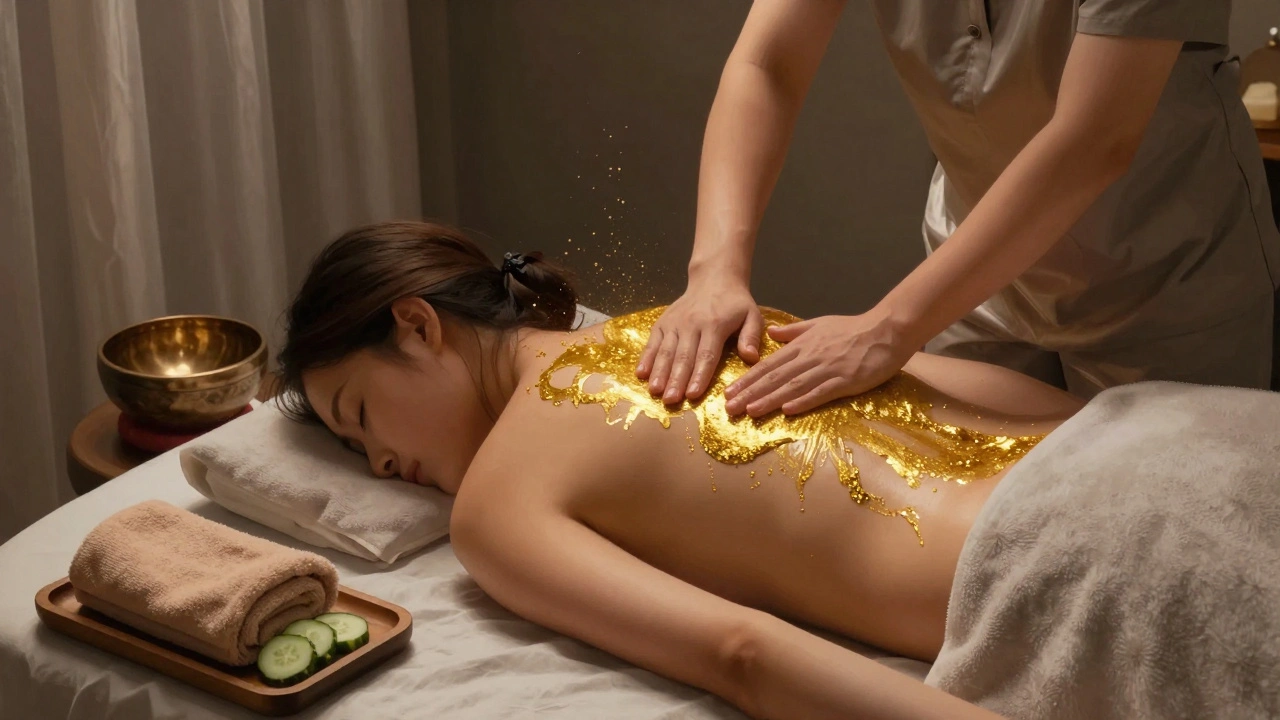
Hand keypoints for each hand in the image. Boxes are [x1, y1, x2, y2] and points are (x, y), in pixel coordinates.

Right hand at [637, 276, 763, 403]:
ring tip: (654, 391)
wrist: (713, 278)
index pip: (706, 355)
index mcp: (714, 324)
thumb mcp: (752, 315)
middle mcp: (691, 324)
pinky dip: (646, 358)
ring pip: (665, 351)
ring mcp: (674, 323)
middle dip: (676, 380)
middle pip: (683, 356)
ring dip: (659, 372)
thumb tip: (751, 358)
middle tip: (671, 400)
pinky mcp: (663, 323)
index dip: (699, 375)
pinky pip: (653, 342)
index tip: (693, 394)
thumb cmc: (735, 303)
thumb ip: (751, 336)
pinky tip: (640, 374)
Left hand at [723, 310, 912, 416]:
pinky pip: (821, 392)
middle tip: (729, 408)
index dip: (747, 380)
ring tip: (750, 412)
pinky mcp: (846, 380)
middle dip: (750, 394)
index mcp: (802, 346)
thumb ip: (793, 332)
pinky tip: (788, 410)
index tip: (728, 392)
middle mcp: (810, 357)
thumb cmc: (852, 328)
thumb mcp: (819, 324)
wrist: (886, 329)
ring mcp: (827, 369)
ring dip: (770, 399)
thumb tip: (771, 332)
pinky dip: (804, 401)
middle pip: (775, 378)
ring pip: (793, 386)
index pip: (768, 365)